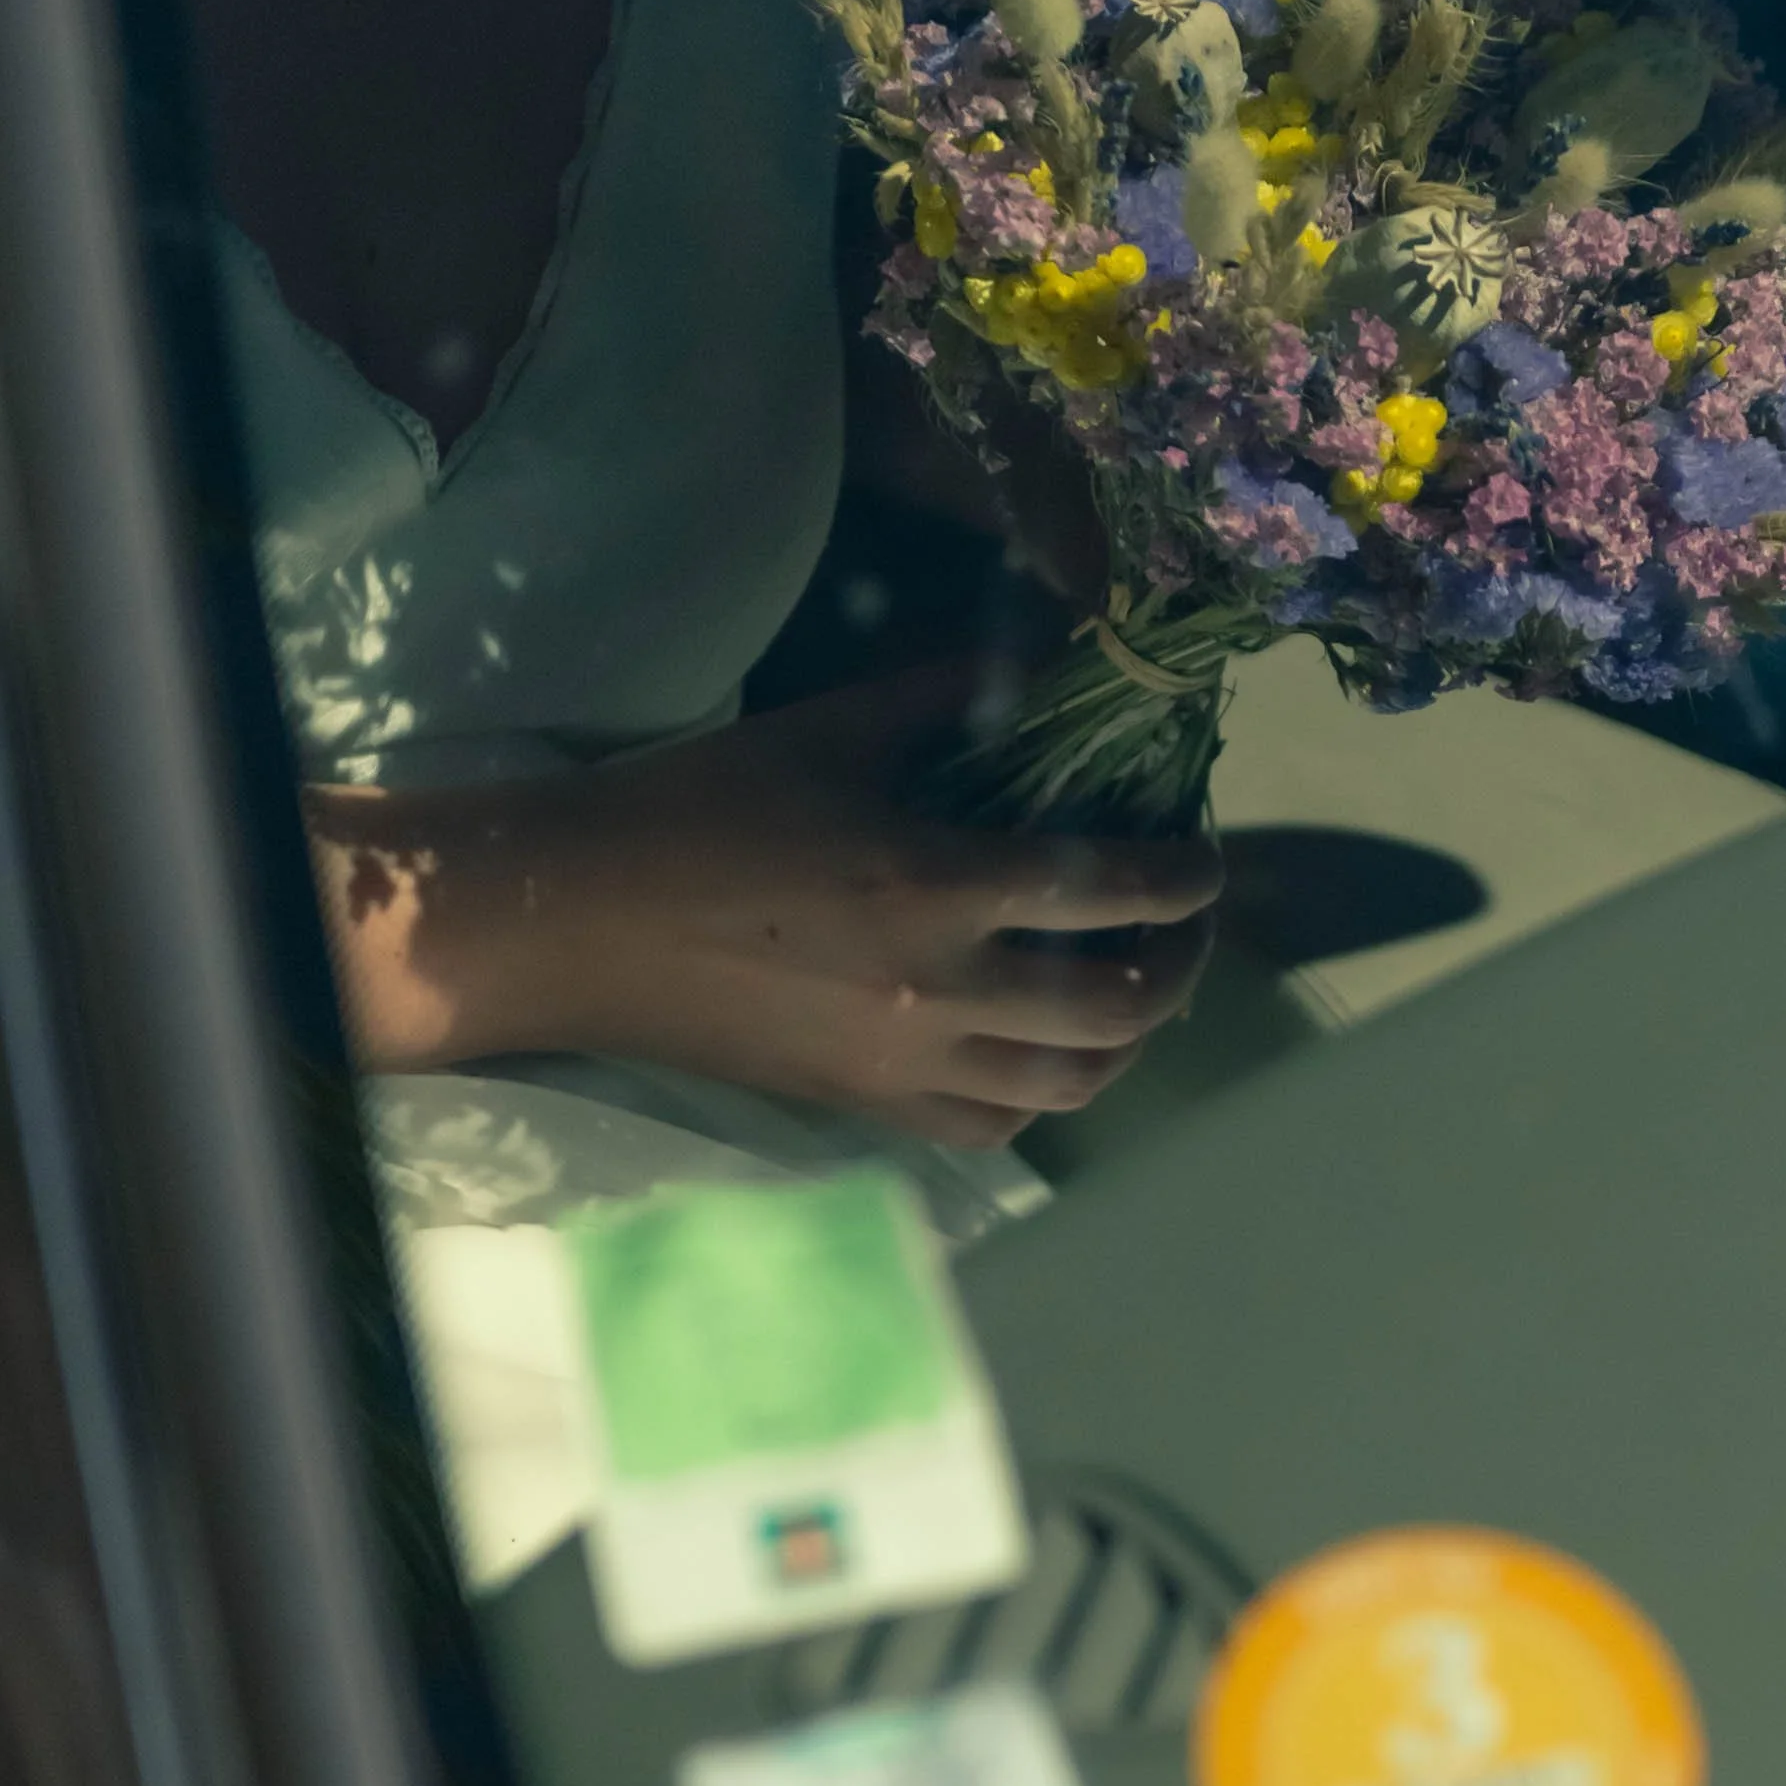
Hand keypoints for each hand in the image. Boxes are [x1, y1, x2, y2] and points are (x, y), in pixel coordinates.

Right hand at [309, 665, 1220, 1147]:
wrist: (581, 924)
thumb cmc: (701, 810)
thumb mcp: (829, 729)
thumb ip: (949, 695)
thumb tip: (1051, 659)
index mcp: (937, 885)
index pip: (1109, 889)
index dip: (1182, 875)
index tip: (1204, 853)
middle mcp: (942, 991)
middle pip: (1120, 1007)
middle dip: (1182, 965)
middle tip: (1188, 924)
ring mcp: (906, 1065)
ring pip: (1073, 1086)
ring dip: (1130, 1041)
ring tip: (1137, 990)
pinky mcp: (867, 1108)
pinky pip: (995, 1127)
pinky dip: (1046, 1095)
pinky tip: (1046, 1050)